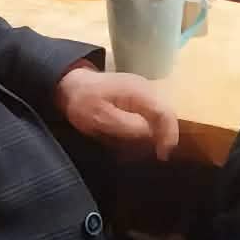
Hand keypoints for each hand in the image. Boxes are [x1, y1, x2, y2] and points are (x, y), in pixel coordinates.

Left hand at [54, 66, 178, 161]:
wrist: (71, 84)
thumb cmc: (84, 102)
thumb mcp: (102, 117)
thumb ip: (128, 125)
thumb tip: (151, 134)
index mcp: (138, 91)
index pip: (165, 112)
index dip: (169, 135)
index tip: (162, 155)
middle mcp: (145, 87)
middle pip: (166, 114)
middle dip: (164, 136)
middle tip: (156, 155)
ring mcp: (143, 90)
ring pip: (160, 114)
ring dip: (157, 132)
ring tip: (148, 149)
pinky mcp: (138, 96)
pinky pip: (152, 113)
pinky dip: (150, 127)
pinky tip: (140, 138)